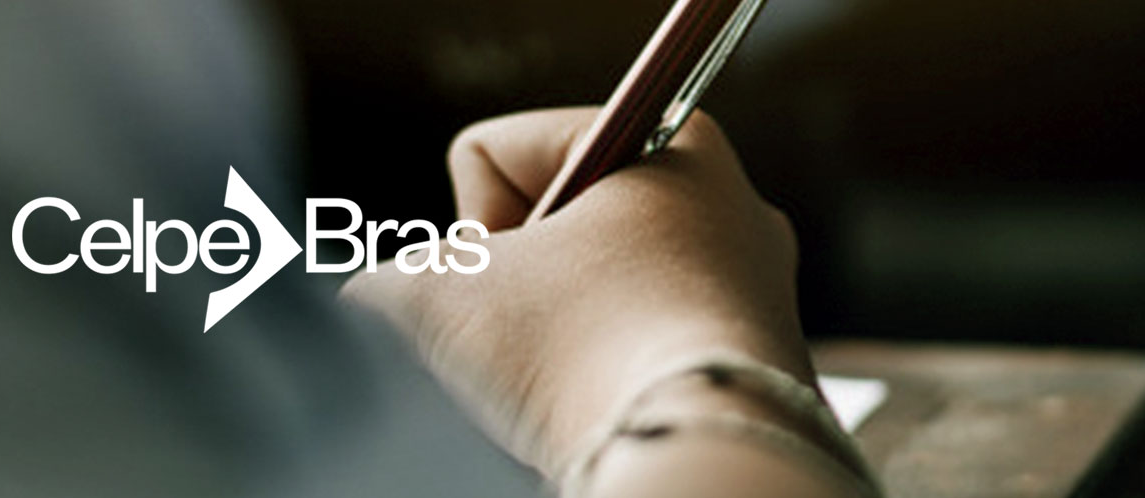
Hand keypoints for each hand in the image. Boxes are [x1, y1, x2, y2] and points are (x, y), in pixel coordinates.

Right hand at [340, 108, 813, 474]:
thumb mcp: (437, 291)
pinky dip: (607, 383)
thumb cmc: (577, 349)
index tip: (504, 276)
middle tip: (529, 333)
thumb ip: (394, 273)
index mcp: (672, 145)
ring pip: (595, 299)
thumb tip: (391, 301)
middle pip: (554, 229)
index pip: (497, 153)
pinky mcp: (754, 369)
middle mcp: (729, 205)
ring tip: (570, 381)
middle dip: (520, 285)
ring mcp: (753, 290)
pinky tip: (609, 414)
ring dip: (558, 338)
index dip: (469, 223)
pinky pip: (640, 357)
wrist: (691, 459)